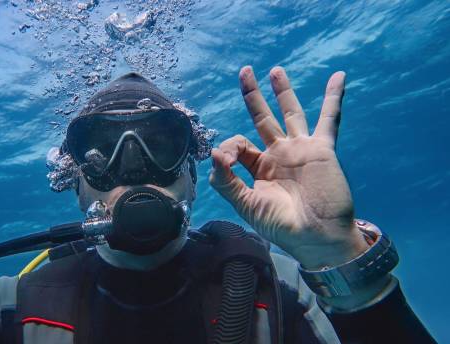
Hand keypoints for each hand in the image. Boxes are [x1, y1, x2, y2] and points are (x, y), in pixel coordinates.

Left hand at [209, 66, 368, 269]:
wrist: (316, 237)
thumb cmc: (281, 226)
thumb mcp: (247, 205)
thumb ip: (227, 181)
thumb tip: (215, 154)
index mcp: (259, 169)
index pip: (239, 144)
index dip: (229, 147)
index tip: (228, 161)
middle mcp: (278, 155)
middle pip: (262, 118)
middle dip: (252, 95)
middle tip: (244, 71)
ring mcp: (299, 149)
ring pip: (290, 112)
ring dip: (283, 90)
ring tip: (274, 70)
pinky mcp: (320, 149)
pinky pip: (329, 119)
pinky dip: (333, 98)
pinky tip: (338, 77)